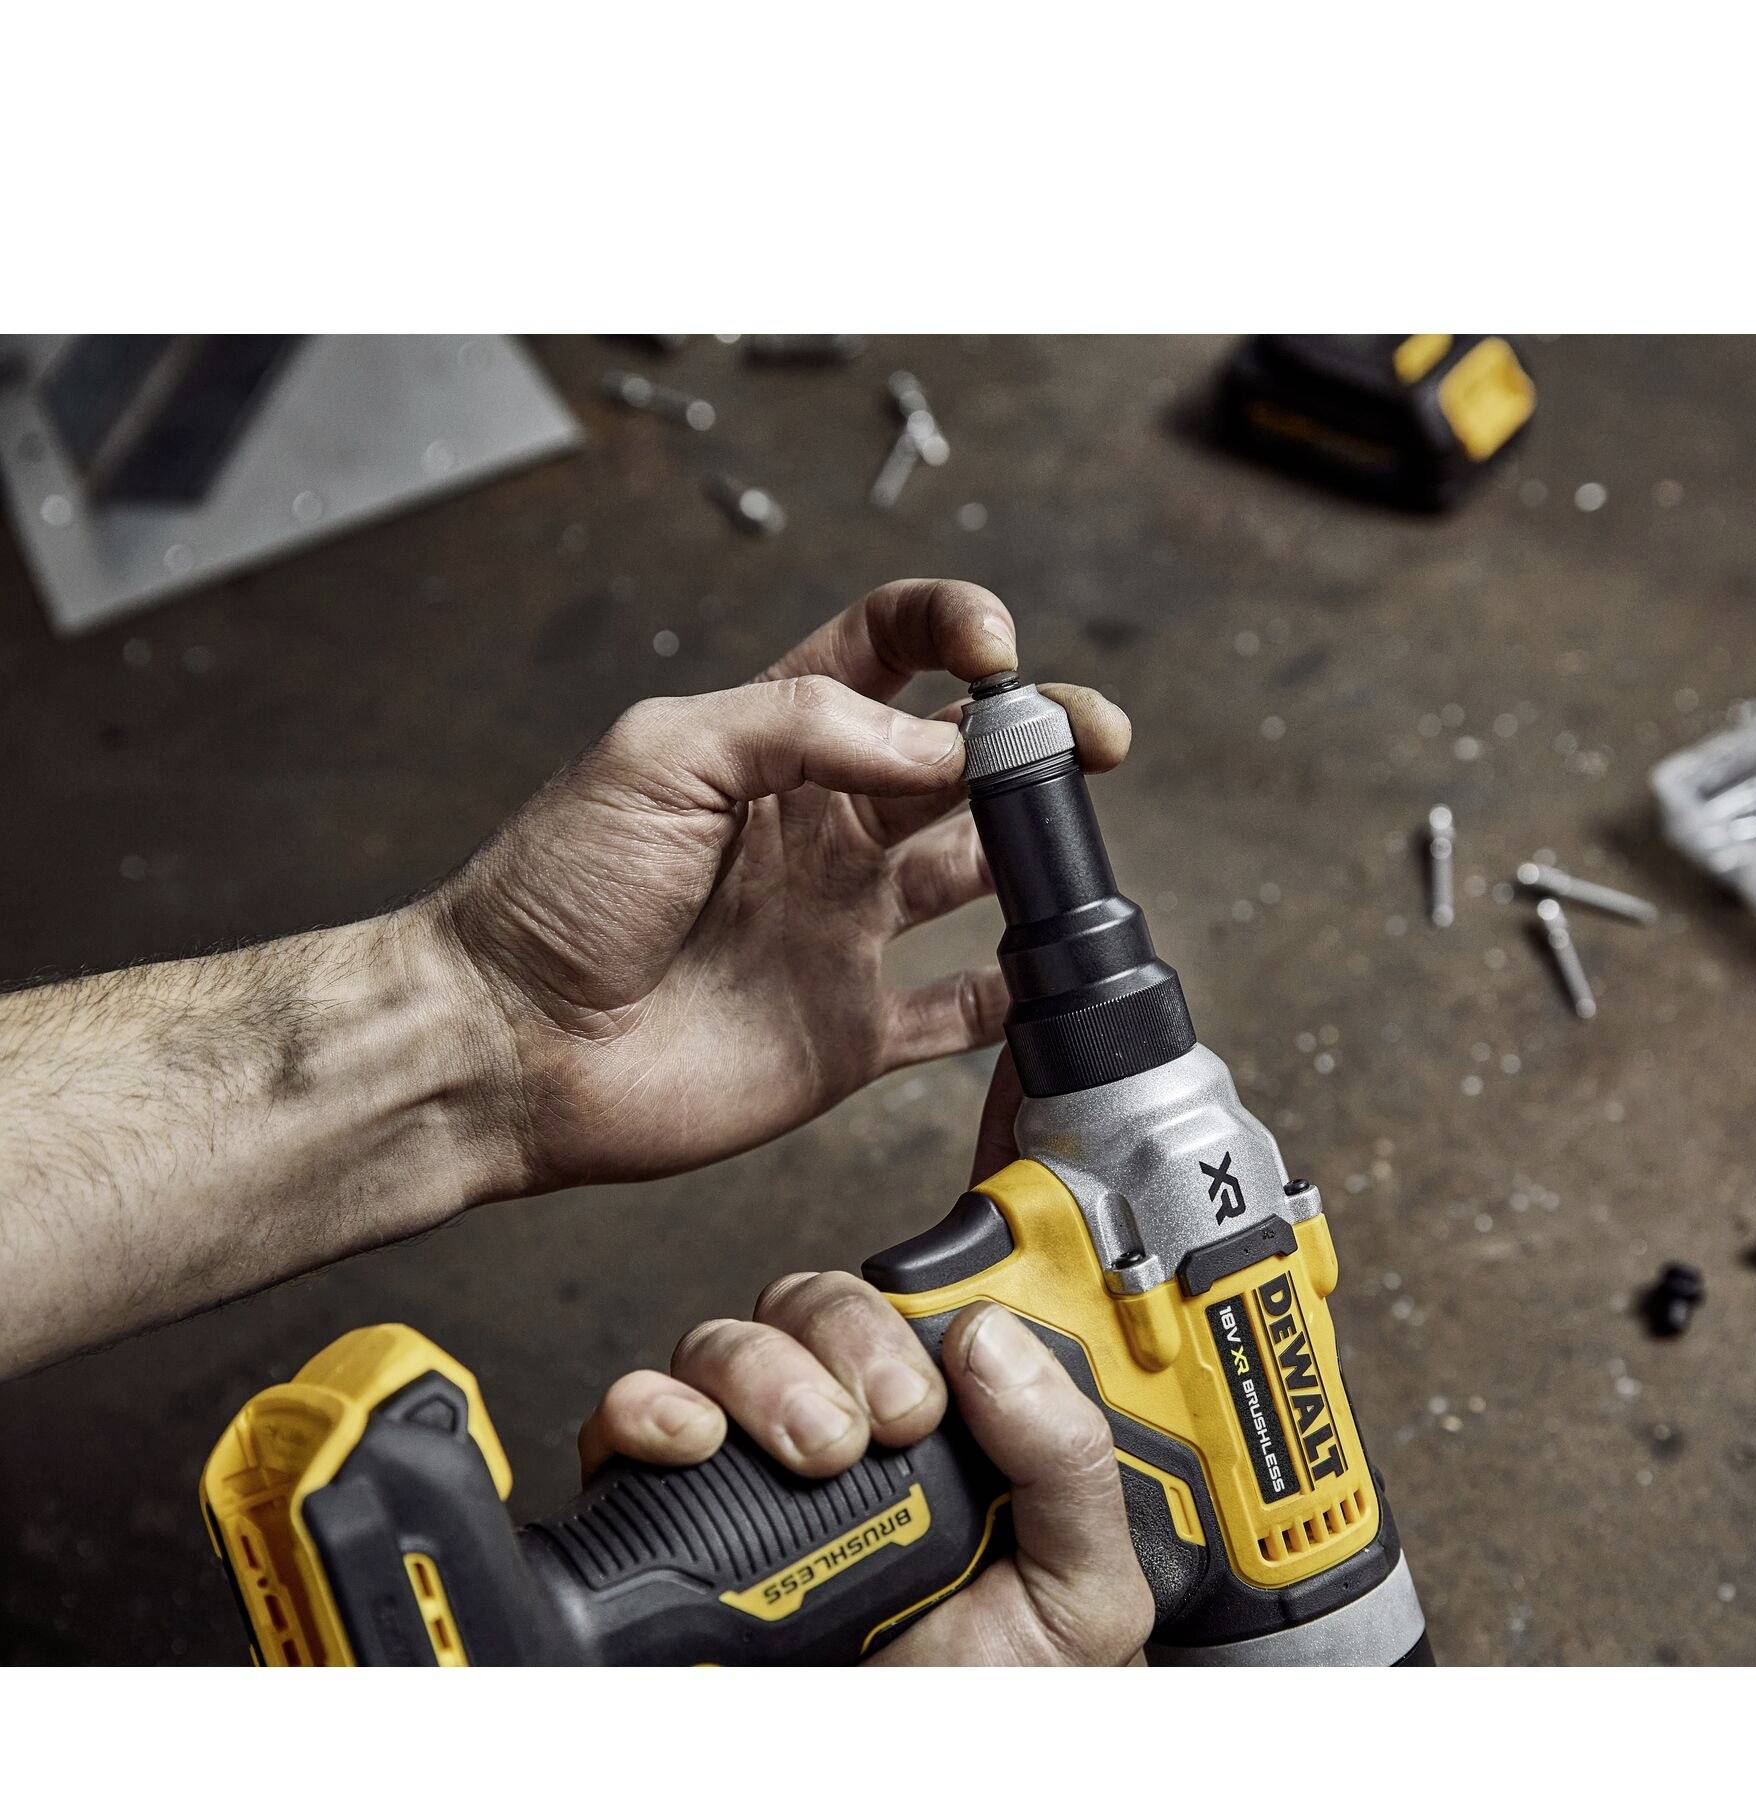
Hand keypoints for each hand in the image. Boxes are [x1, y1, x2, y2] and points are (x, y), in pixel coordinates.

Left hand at [427, 578, 1129, 1193]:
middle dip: (1037, 739)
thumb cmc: (556, 892)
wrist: (510, 1045)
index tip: (996, 650)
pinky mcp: (849, 1033)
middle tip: (1091, 741)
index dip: (948, 630)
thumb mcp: (661, 755)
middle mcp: (820, 832)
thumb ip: (801, 725)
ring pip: (975, 874)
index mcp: (772, 748)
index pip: (884, 653)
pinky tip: (1058, 970)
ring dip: (1037, 853)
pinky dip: (1018, 995)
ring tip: (1076, 844)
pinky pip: (960, 1011)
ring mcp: (840, 931)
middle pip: (958, 762)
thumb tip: (937, 743)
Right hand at [577, 1268, 1154, 1666]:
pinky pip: (627, 1425)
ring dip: (758, 1373)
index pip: (899, 1304)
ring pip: (720, 1344)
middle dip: (840, 1342)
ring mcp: (752, 1467)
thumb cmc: (1007, 1687)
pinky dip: (643, 1409)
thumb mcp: (1082, 1581)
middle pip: (803, 1305)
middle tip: (884, 1426)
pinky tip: (688, 1438)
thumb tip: (987, 1335)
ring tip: (813, 1452)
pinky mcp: (672, 1518)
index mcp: (940, 1420)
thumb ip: (1065, 1455)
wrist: (934, 1764)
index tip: (921, 1398)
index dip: (899, 1322)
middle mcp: (838, 1422)